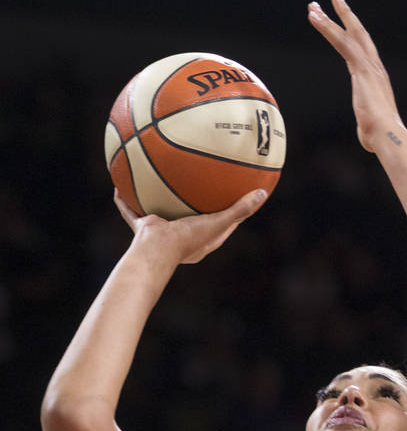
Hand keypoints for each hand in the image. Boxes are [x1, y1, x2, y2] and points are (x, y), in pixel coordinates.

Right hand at [114, 187, 266, 265]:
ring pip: (160, 212)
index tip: (236, 197)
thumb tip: (263, 194)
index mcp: (204, 240)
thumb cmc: (189, 239)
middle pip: (192, 217)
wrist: (156, 251)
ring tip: (159, 179)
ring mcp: (162, 232)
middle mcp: (183, 236)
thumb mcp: (218, 222)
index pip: (223, 224)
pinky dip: (126, 201)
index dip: (230, 211)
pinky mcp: (144, 228)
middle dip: (194, 203)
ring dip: (159, 199)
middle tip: (200, 184)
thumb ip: (240, 209)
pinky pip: (132, 211)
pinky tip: (119, 184)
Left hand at [308, 0, 401, 153]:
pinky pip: (341, 41)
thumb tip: (368, 139)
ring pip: (347, 34)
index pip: (363, 52)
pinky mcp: (361, 67)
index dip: (352, 37)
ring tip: (314, 7)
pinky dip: (327, 28)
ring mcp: (369, 66)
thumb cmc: (379, 139)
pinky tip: (315, 18)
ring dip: (329, 19)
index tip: (343, 26)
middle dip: (346, 16)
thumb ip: (367, 127)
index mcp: (376, 80)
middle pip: (359, 35)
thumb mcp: (370, 130)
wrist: (387, 136)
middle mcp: (375, 68)